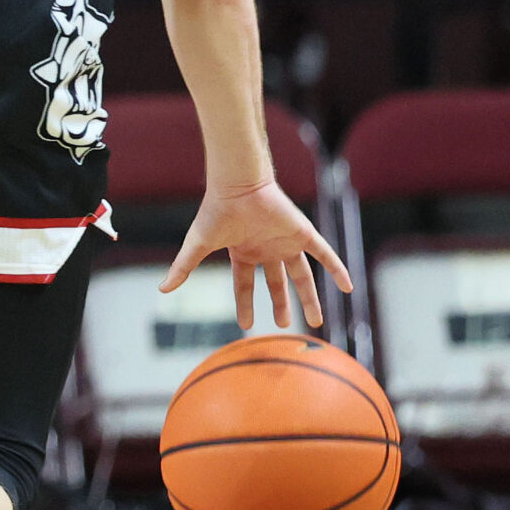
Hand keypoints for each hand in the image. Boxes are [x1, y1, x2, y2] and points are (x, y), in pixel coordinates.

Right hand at [160, 179, 350, 331]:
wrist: (237, 185)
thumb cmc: (216, 211)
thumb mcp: (197, 246)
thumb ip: (183, 268)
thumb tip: (161, 290)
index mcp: (244, 252)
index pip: (245, 284)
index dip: (246, 304)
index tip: (247, 324)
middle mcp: (266, 249)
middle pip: (277, 283)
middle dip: (282, 304)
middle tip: (285, 324)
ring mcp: (286, 242)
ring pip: (302, 275)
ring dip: (310, 298)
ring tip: (317, 321)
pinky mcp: (302, 233)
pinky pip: (325, 254)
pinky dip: (338, 270)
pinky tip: (349, 287)